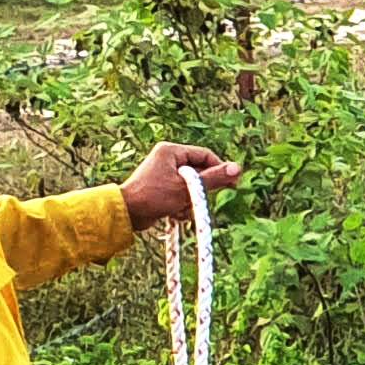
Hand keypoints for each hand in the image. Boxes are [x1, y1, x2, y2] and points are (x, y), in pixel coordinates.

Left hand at [120, 140, 243, 230]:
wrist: (125, 213)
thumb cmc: (154, 197)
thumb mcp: (187, 188)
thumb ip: (213, 178)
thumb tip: (238, 168)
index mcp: (171, 151)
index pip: (205, 155)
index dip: (220, 169)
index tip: (232, 184)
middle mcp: (167, 159)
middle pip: (199, 172)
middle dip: (201, 191)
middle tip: (202, 202)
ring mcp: (163, 173)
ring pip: (191, 186)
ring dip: (192, 201)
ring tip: (183, 210)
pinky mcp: (161, 187)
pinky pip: (181, 193)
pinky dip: (182, 205)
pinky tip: (176, 213)